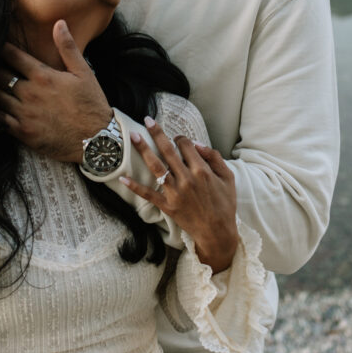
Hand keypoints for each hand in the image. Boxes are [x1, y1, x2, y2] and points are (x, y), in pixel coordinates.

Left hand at [0, 21, 112, 161]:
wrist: (96, 141)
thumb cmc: (91, 104)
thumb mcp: (84, 72)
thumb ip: (67, 48)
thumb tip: (59, 23)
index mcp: (43, 77)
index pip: (12, 56)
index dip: (2, 49)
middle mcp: (29, 94)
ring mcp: (24, 115)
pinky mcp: (23, 133)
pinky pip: (0, 119)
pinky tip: (2, 107)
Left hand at [120, 117, 238, 272]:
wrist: (217, 231)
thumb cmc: (224, 203)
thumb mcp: (228, 177)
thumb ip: (214, 158)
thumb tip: (197, 144)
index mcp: (202, 170)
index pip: (186, 145)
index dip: (180, 138)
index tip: (177, 138)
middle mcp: (187, 179)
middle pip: (168, 150)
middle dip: (157, 133)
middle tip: (147, 120)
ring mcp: (175, 192)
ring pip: (156, 167)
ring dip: (143, 150)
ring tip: (133, 136)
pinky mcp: (167, 206)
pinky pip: (148, 194)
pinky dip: (135, 187)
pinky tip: (123, 178)